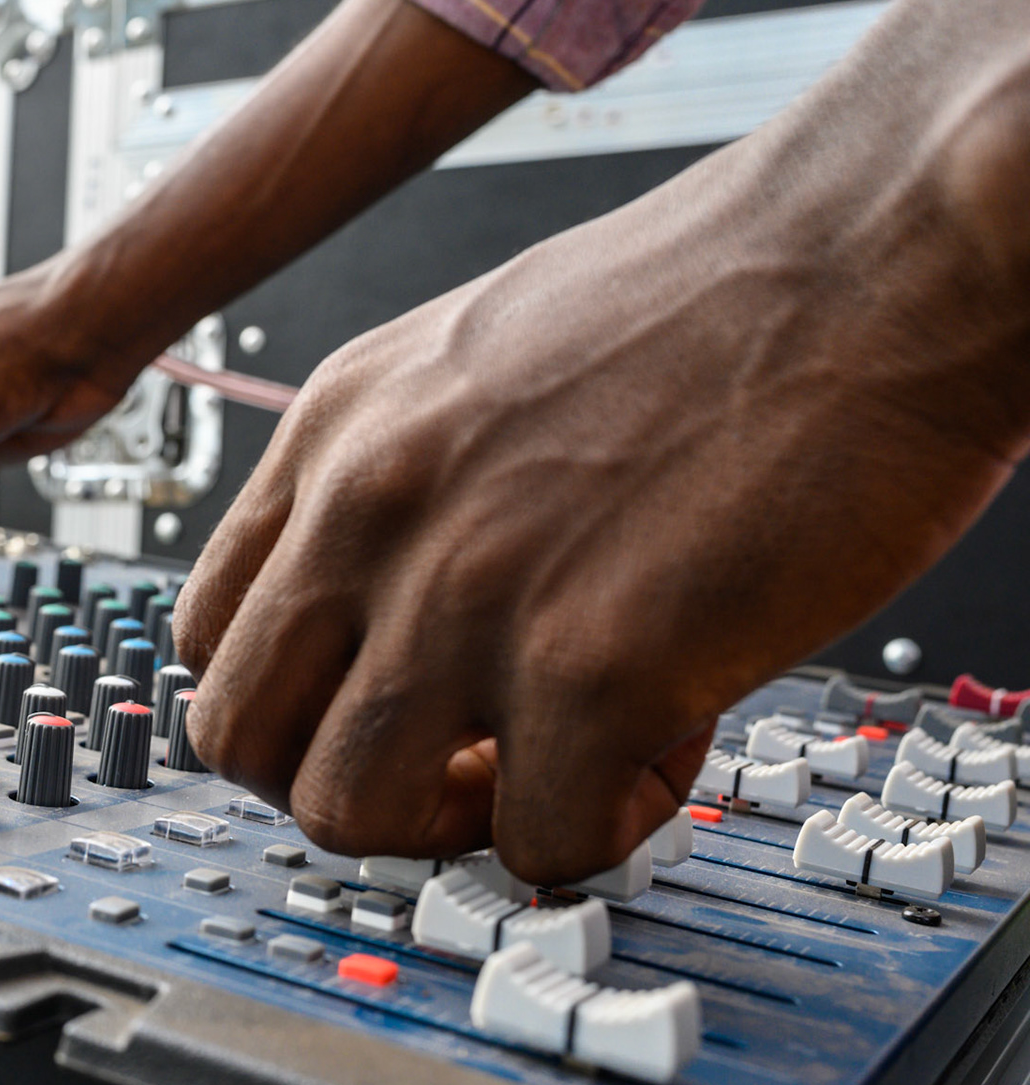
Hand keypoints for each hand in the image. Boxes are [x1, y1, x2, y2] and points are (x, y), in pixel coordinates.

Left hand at [172, 110, 1029, 885]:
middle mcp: (369, 510)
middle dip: (335, 782)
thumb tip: (396, 626)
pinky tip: (670, 738)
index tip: (371, 711)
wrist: (877, 243)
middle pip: (236, 736)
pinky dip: (601, 826)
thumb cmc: (719, 297)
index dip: (288, 703)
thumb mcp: (477, 363)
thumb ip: (406, 491)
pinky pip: (537, 841)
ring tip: (554, 763)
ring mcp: (463, 590)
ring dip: (447, 826)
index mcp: (335, 433)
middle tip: (450, 766)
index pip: (207, 631)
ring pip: (345, 813)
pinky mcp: (589, 666)